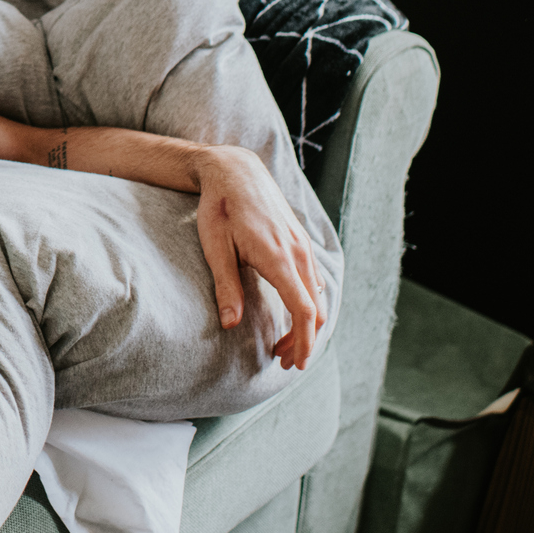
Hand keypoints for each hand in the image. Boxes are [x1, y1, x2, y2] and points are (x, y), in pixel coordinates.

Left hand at [192, 146, 325, 371]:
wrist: (236, 169)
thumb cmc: (219, 207)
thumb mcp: (215, 247)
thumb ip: (226, 286)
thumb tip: (230, 325)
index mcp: (279, 258)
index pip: (304, 311)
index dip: (303, 341)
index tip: (297, 363)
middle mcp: (298, 253)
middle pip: (316, 310)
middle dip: (304, 340)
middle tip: (283, 361)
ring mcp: (303, 246)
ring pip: (318, 296)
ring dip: (306, 323)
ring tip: (283, 343)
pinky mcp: (301, 241)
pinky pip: (314, 280)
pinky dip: (309, 303)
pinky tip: (292, 312)